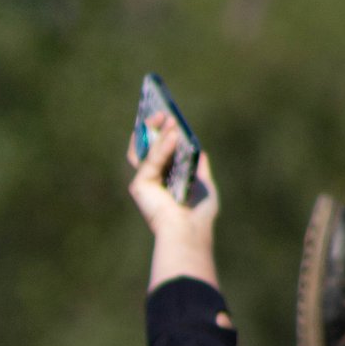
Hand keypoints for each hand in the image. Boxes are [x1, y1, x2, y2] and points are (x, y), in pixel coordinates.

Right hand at [126, 113, 220, 239]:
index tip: (168, 118)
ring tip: (169, 119)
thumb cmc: (198, 215)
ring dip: (156, 133)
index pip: (158, 152)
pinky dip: (161, 147)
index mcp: (164, 181)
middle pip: (145, 148)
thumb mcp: (204, 185)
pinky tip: (173, 136)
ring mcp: (143, 182)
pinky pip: (151, 161)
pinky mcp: (140, 185)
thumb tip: (200, 151)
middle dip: (152, 129)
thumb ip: (200, 168)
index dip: (160, 134)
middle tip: (163, 114)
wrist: (190, 231)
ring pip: (146, 151)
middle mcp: (151, 181)